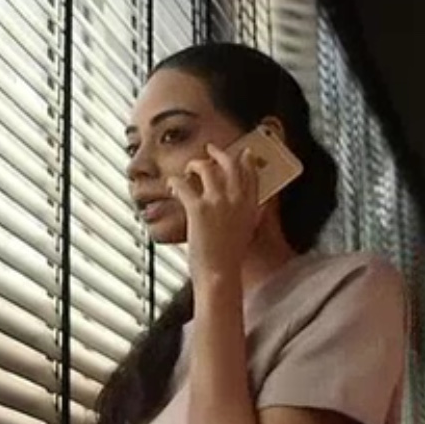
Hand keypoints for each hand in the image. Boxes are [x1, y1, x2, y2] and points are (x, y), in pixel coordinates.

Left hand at [168, 142, 261, 277]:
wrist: (219, 274)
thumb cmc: (229, 258)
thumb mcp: (246, 231)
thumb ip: (248, 214)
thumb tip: (247, 205)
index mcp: (250, 205)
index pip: (252, 173)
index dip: (246, 159)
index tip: (243, 152)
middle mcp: (236, 199)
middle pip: (229, 163)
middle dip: (218, 153)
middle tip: (209, 149)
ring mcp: (217, 202)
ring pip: (205, 168)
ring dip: (194, 165)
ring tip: (187, 171)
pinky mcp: (198, 208)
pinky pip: (183, 184)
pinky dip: (175, 182)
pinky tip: (172, 186)